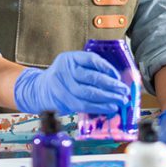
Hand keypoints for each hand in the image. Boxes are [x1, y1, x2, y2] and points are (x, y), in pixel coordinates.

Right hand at [13, 51, 129, 115]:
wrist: (41, 88)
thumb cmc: (64, 77)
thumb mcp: (74, 66)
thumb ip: (91, 70)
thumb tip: (117, 80)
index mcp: (70, 58)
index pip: (92, 60)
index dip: (107, 68)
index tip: (118, 76)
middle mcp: (65, 70)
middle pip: (92, 77)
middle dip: (111, 85)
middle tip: (124, 91)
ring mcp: (62, 86)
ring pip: (89, 93)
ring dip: (108, 98)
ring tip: (120, 101)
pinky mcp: (63, 100)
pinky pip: (84, 105)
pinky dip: (99, 107)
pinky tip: (109, 108)